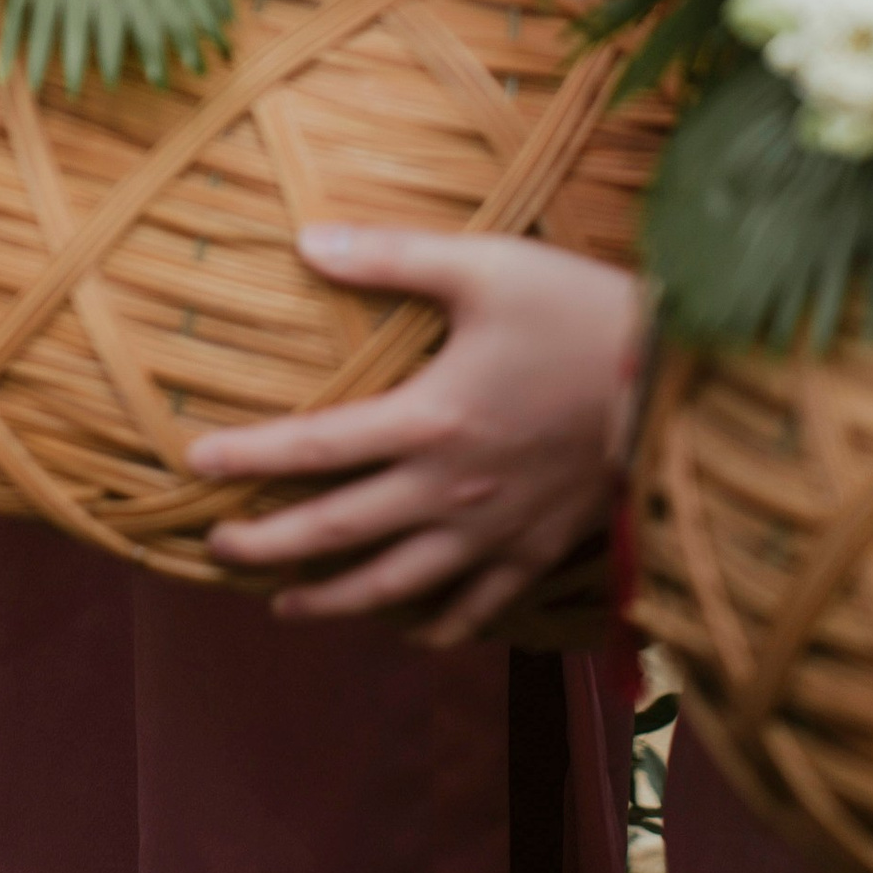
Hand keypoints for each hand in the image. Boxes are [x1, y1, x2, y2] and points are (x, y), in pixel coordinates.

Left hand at [188, 230, 647, 645]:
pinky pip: (477, 606)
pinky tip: (411, 633)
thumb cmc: (580, 315)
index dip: (249, 456)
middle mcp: (449, 492)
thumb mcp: (484, 267)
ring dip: (333, 600)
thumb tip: (304, 239)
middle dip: (269, 545)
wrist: (679, 388)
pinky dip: (437, 626)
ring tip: (285, 608)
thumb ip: (391, 257)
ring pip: (396, 586)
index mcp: (428, 421)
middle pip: (339, 530)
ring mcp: (494, 532)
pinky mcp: (539, 550)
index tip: (193, 461)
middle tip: (214, 549)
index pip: (316, 447)